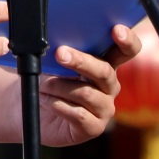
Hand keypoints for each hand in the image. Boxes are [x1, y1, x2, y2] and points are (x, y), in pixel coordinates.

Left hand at [36, 24, 141, 146]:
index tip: (117, 30)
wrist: (31, 108)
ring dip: (60, 86)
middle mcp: (109, 86)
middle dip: (82, 61)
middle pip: (105, 71)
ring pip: (87, 93)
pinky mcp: (93, 127)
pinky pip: (79, 115)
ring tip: (44, 84)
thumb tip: (59, 44)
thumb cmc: (46, 79)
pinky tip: (48, 101)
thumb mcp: (54, 62)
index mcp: (105, 64)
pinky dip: (59, 105)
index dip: (127, 41)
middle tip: (60, 54)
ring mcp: (104, 108)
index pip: (126, 50)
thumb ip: (62, 50)